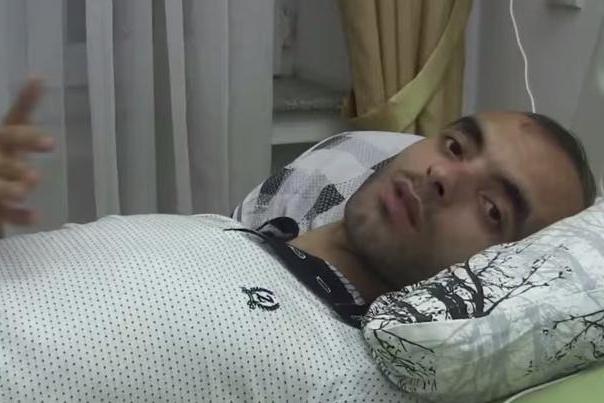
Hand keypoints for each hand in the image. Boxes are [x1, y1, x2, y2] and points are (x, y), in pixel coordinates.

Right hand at [0, 79, 54, 228]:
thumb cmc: (2, 149)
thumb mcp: (12, 127)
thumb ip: (24, 105)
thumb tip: (39, 76)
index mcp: (0, 138)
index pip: (13, 129)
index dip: (28, 138)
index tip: (52, 144)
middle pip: (1, 159)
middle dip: (15, 166)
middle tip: (35, 176)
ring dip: (10, 189)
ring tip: (26, 191)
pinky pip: (4, 212)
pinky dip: (19, 216)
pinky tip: (36, 218)